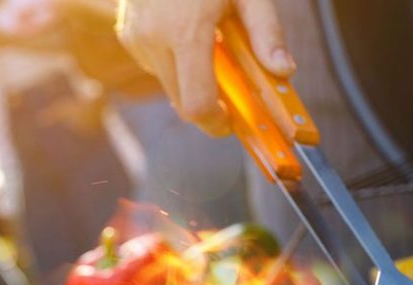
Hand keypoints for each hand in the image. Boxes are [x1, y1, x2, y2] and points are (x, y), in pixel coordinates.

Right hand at [116, 0, 294, 136]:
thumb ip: (266, 32)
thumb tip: (284, 71)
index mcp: (185, 33)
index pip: (196, 105)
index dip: (217, 123)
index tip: (234, 122)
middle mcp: (153, 40)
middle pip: (182, 102)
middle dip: (210, 104)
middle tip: (234, 88)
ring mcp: (136, 38)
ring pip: (169, 86)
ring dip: (193, 80)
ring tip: (212, 45)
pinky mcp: (128, 34)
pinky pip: (156, 66)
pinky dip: (176, 64)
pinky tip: (189, 33)